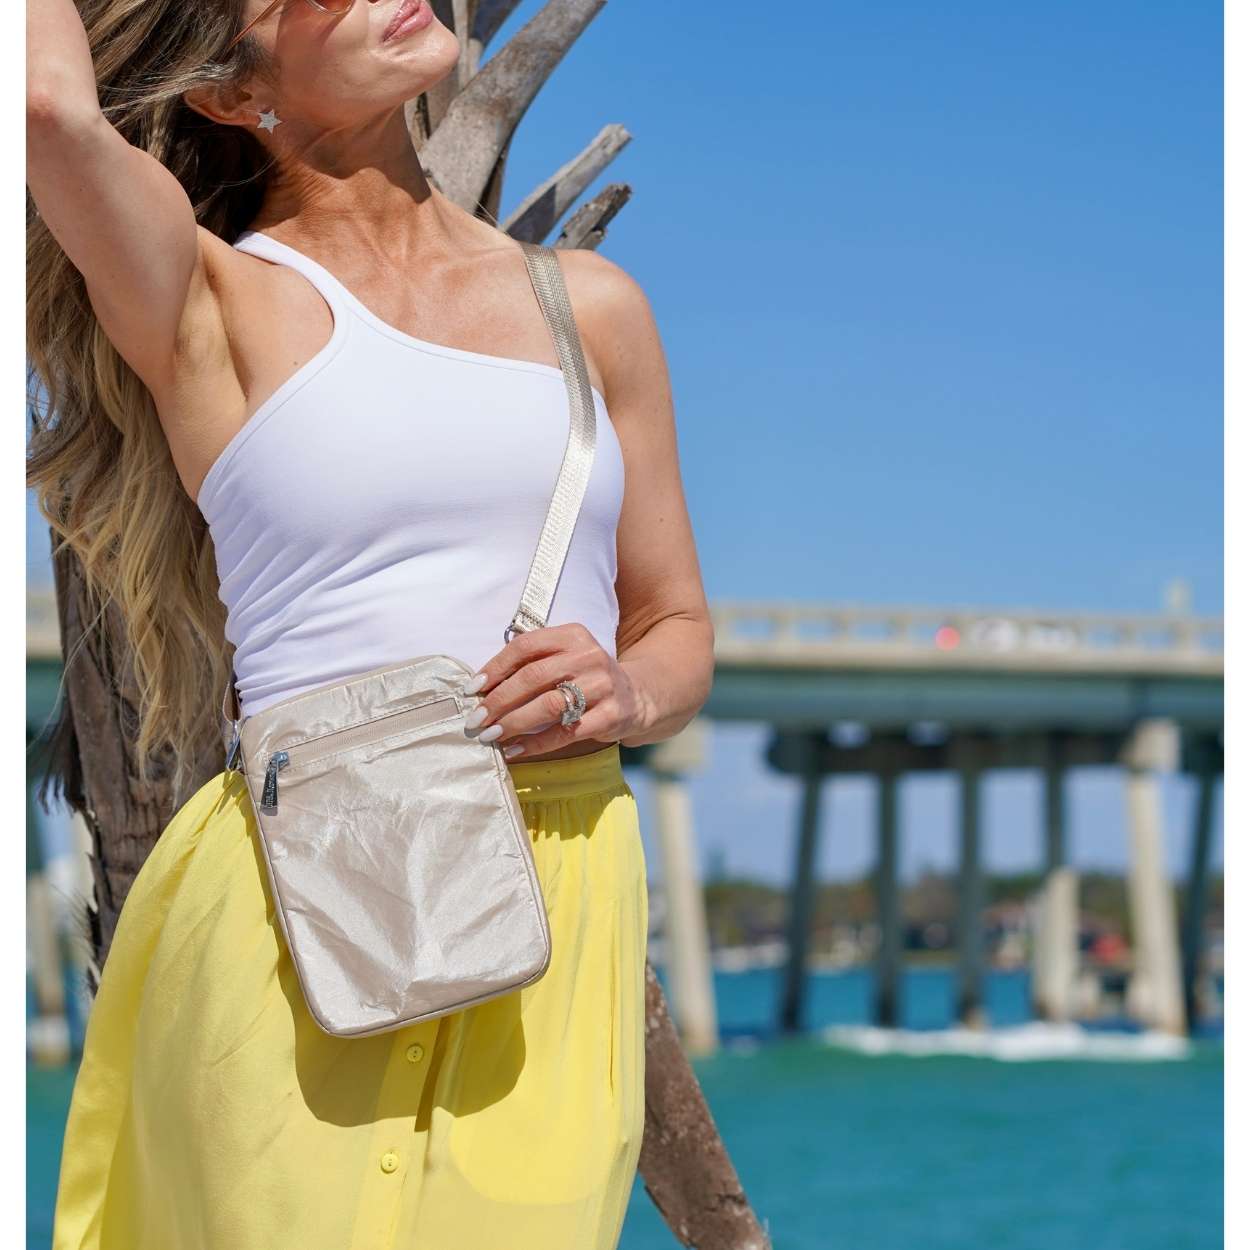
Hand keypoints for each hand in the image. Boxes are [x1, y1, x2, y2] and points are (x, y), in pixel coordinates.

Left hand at [461, 623, 643, 759]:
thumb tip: (482, 688)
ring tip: (491, 735)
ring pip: (548, 705)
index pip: (526, 647)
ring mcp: (603, 686)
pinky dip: (535, 743)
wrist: (637, 695)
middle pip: (533, 677)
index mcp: (573, 635)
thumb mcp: (566, 657)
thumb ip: (532, 663)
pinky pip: (565, 732)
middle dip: (499, 700)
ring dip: (514, 722)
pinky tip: (515, 750)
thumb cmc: (586, 677)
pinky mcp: (611, 716)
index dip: (495, 668)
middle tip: (477, 718)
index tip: (473, 689)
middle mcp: (589, 656)